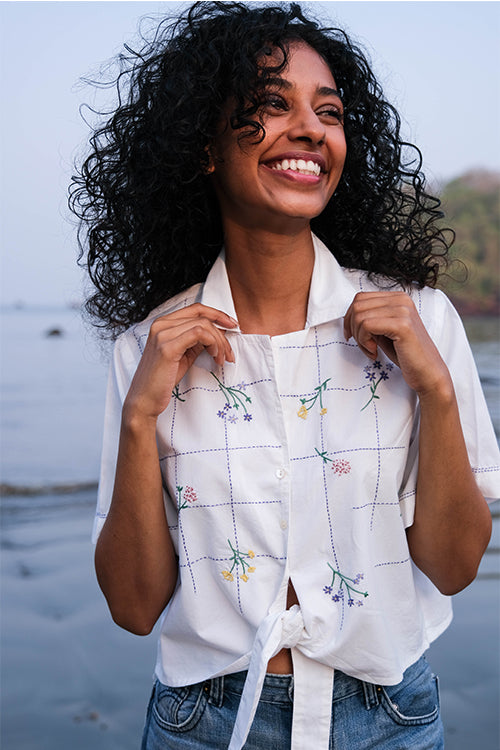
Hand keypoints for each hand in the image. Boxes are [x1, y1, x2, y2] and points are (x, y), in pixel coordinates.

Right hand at [123, 304, 236, 421]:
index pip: (196, 309)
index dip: (217, 314)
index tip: (232, 325)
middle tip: (229, 352)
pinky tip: (214, 356)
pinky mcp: (167, 347)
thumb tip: (218, 333)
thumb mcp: (184, 355)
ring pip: (203, 325)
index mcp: (163, 323)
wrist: (145, 399)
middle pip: (202, 317)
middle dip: (222, 333)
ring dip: (219, 342)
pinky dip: (212, 343)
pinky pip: (198, 334)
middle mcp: (161, 325)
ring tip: (221, 358)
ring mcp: (163, 334)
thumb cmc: (162, 379)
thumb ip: (197, 341)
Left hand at [343, 292, 451, 396]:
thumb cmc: (405, 353)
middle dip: (353, 328)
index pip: (360, 298)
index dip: (350, 318)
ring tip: (371, 350)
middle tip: (364, 345)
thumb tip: (347, 317)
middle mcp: (401, 300)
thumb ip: (369, 318)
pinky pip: (367, 326)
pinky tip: (375, 351)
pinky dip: (364, 341)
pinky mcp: (402, 325)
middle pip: (357, 305)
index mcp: (397, 298)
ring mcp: (403, 310)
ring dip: (359, 337)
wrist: (427, 372)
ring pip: (359, 316)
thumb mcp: (383, 330)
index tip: (352, 335)